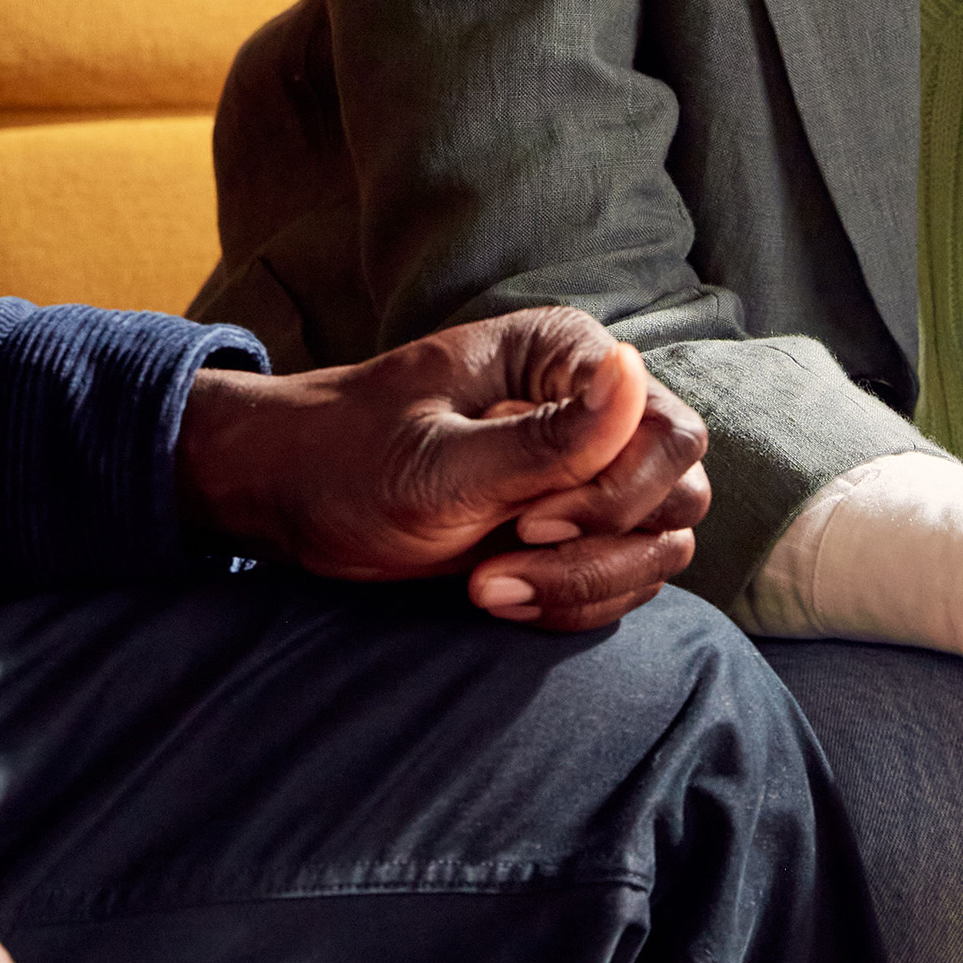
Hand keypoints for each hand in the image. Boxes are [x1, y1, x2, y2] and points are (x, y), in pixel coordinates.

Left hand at [178, 308, 710, 630]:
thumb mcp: (436, 463)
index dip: (616, 492)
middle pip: (678, 493)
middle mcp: (592, 406)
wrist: (284, 498)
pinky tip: (493, 597)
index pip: (669, 432)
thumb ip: (542, 437)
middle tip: (504, 557)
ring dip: (581, 585)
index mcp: (565, 358)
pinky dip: (569, 605)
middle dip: (600, 547)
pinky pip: (621, 581)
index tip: (530, 520)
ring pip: (659, 545)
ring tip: (485, 588)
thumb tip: (633, 371)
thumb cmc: (341, 460)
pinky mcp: (569, 527)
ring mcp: (587, 469)